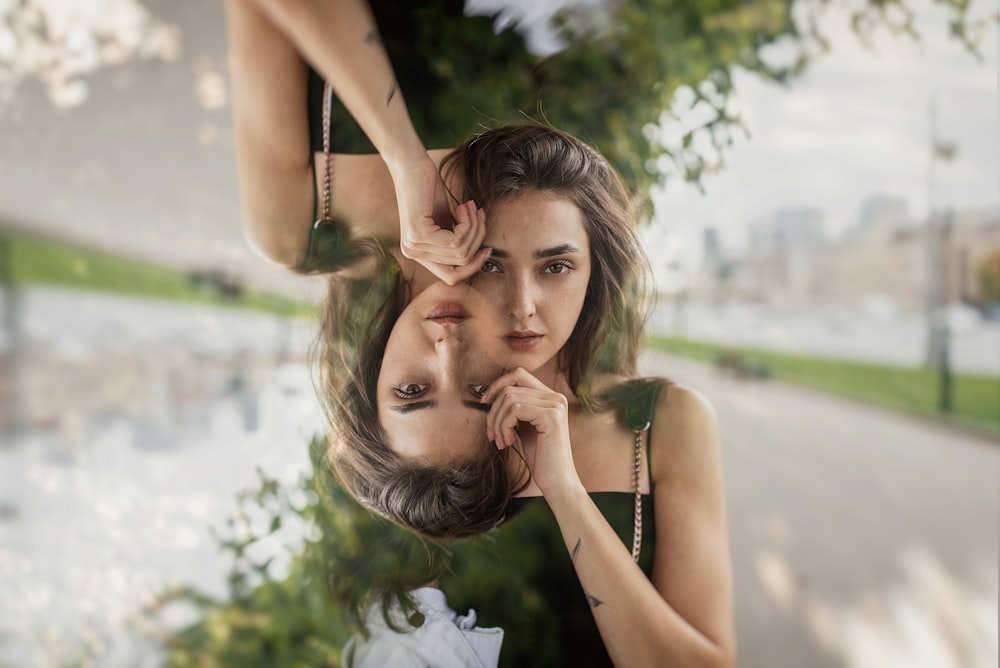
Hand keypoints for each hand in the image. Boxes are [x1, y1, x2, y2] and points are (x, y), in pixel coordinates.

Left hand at [389, 153, 487, 284]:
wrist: (412, 164)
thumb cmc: (429, 189)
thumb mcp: (446, 221)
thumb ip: (456, 241)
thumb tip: (480, 255)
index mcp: (419, 254)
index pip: (451, 278)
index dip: (473, 266)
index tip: (487, 248)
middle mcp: (413, 254)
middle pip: (461, 264)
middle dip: (477, 238)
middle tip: (478, 214)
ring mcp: (413, 246)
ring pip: (461, 252)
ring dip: (473, 227)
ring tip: (470, 207)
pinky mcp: (417, 235)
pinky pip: (455, 242)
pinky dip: (467, 223)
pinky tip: (464, 206)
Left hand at [481, 368, 580, 496]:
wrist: (557, 481)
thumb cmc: (540, 457)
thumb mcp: (524, 427)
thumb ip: (515, 408)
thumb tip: (490, 394)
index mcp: (550, 397)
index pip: (518, 374)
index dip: (498, 384)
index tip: (485, 402)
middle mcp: (555, 397)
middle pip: (509, 388)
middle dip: (493, 412)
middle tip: (492, 434)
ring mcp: (555, 405)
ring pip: (509, 398)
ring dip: (497, 422)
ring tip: (501, 441)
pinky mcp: (552, 416)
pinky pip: (514, 409)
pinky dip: (504, 426)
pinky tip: (509, 442)